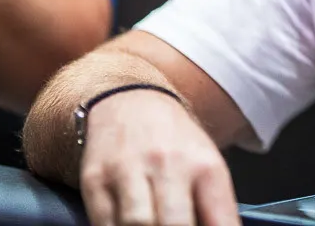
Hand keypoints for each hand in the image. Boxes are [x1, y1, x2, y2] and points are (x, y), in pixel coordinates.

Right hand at [78, 89, 239, 225]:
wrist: (130, 101)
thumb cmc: (175, 144)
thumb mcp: (207, 166)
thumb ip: (215, 208)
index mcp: (205, 167)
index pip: (220, 219)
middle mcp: (168, 165)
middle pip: (175, 224)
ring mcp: (129, 171)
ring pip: (136, 225)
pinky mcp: (95, 180)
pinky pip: (104, 224)